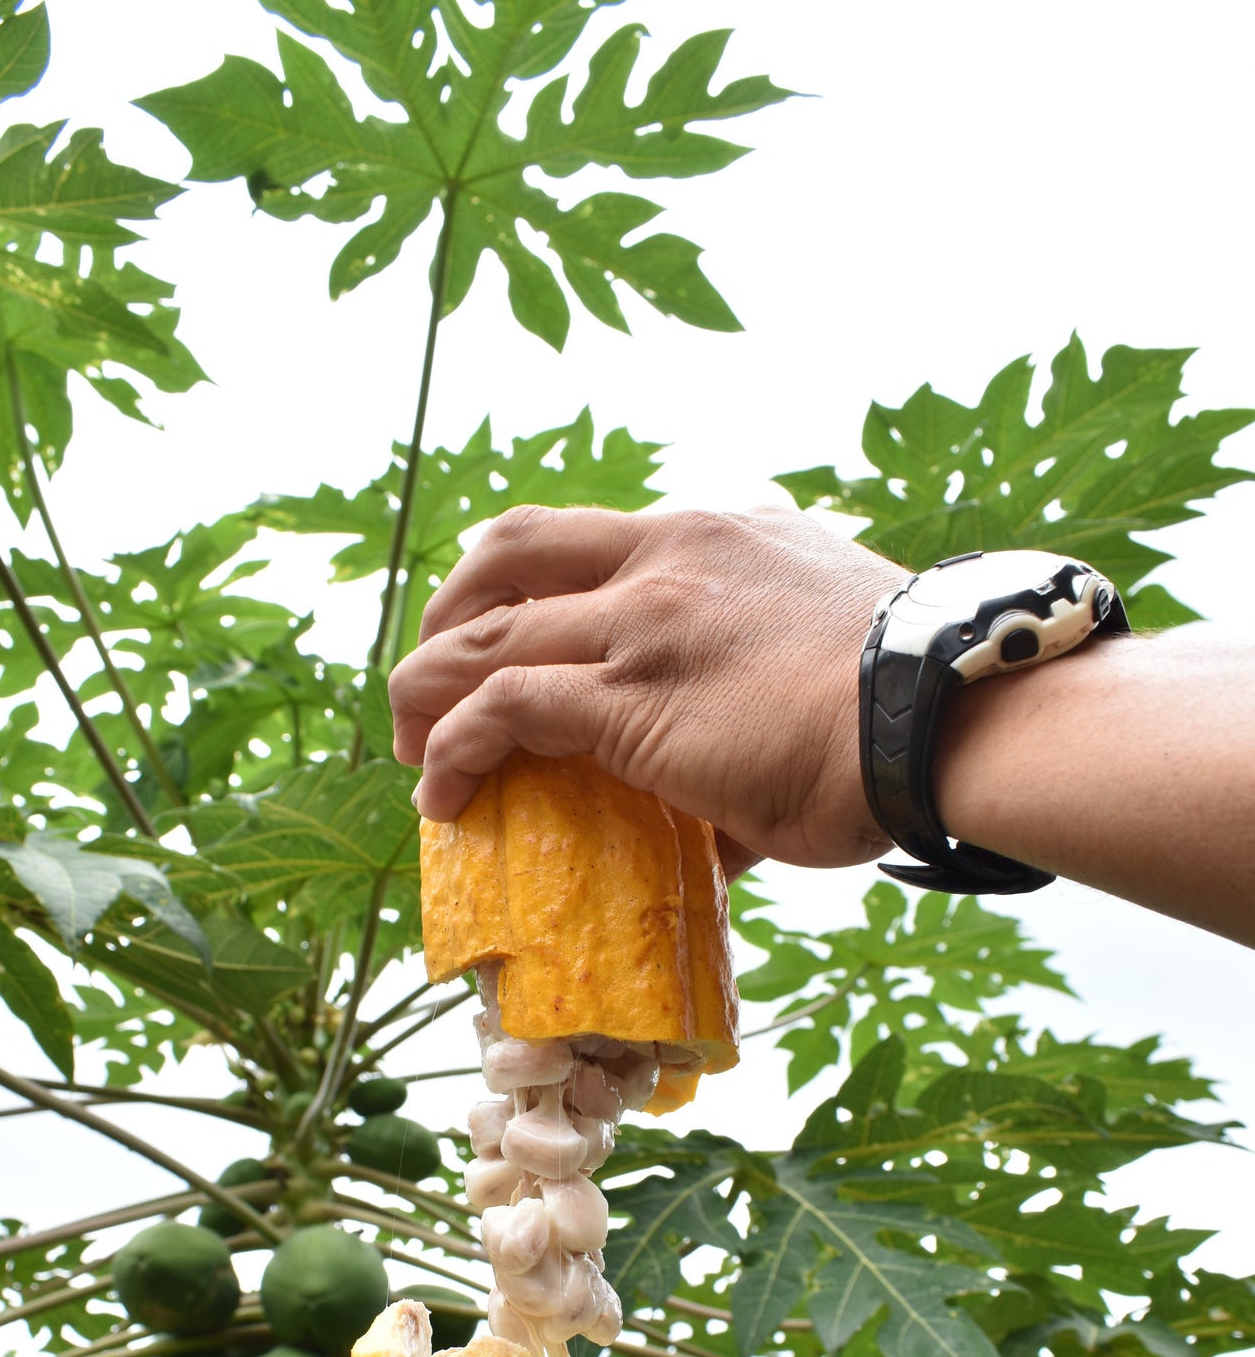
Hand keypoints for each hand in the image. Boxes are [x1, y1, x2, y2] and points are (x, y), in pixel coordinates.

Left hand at [389, 505, 896, 875]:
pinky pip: (500, 709)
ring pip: (484, 635)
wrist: (946, 715)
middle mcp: (667, 556)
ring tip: (410, 748)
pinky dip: (454, 748)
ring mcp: (641, 620)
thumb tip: (720, 820)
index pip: (584, 537)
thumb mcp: (821, 664)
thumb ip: (751, 708)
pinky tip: (441, 791)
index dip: (521, 585)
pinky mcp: (626, 695)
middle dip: (449, 616)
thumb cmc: (908, 710)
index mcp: (716, 536)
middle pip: (507, 557)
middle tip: (431, 684)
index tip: (504, 636)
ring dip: (425, 690)